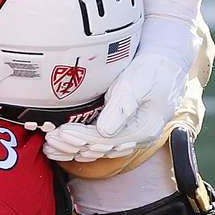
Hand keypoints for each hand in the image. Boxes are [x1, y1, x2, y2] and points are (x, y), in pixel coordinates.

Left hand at [44, 0, 200, 163]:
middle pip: (99, 148)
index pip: (106, 140)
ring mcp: (129, 136)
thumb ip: (122, 107)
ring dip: (72, 150)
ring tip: (50, 148)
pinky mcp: (120, 131)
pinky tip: (61, 148)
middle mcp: (136, 137)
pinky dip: (78, 148)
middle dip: (72, 145)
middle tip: (49, 139)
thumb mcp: (137, 83)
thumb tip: (104, 131)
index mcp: (144, 128)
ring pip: (97, 151)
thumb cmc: (151, 69)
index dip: (81, 137)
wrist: (164, 62)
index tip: (61, 132)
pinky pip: (97, 145)